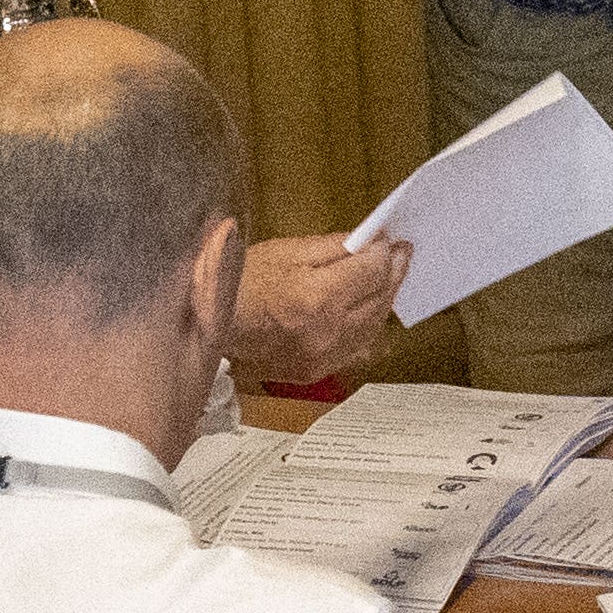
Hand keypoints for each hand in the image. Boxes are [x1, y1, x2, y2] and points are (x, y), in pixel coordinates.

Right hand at [229, 234, 406, 384]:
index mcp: (318, 298)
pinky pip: (356, 347)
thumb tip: (371, 242)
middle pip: (380, 299)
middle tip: (400, 254)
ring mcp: (323, 356)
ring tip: (386, 278)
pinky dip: (366, 326)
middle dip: (393, 273)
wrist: (212, 323)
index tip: (391, 242)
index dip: (386, 253)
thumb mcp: (288, 251)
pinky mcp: (316, 370)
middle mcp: (327, 332)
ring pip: (374, 326)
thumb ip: (336, 247)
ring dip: (384, 299)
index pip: (373, 272)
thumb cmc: (243, 283)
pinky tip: (367, 308)